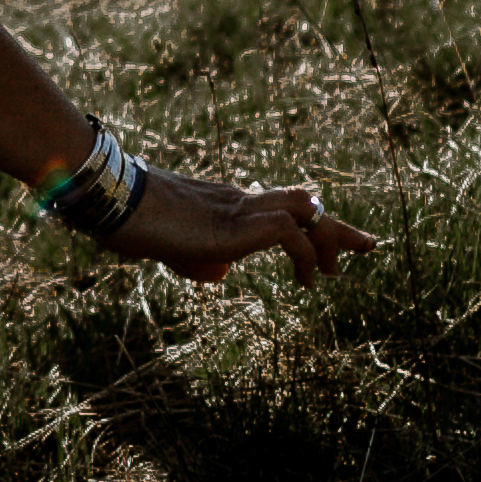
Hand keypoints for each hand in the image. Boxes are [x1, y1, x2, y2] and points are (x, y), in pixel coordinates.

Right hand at [114, 171, 373, 287]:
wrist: (113, 201)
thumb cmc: (129, 222)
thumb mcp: (169, 246)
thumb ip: (195, 257)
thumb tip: (221, 274)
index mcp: (224, 203)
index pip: (278, 204)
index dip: (307, 219)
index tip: (327, 234)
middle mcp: (239, 199)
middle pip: (303, 203)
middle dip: (336, 226)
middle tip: (367, 245)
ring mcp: (240, 209)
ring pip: (306, 210)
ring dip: (330, 237)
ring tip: (336, 270)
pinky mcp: (238, 224)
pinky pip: (290, 234)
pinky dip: (305, 256)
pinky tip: (306, 282)